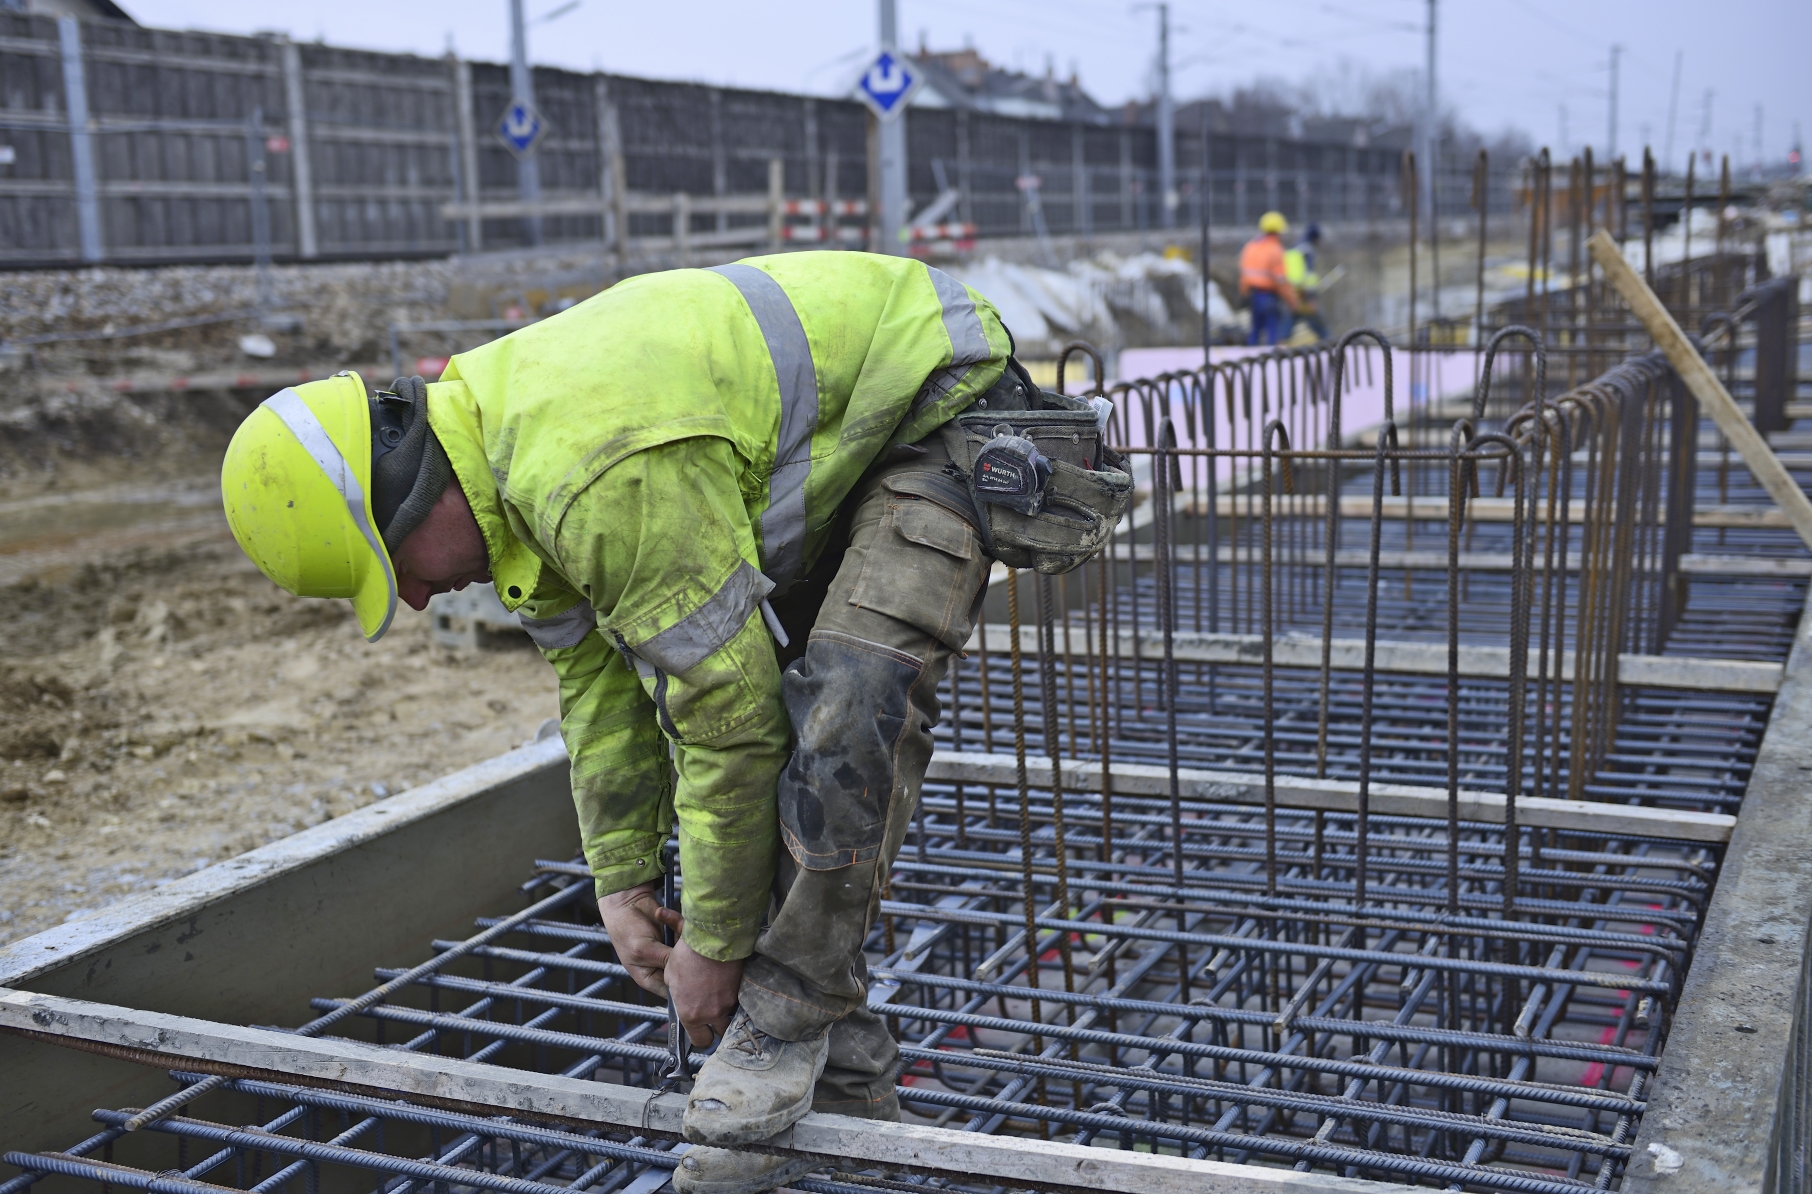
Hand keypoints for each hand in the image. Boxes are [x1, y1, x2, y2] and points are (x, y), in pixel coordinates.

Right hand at [598, 883, 682, 997]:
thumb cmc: (627, 929)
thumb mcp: (644, 949)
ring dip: (681, 934)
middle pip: (684, 970)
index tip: (694, 976)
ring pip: (688, 951)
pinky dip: (677, 922)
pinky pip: (686, 933)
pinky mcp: (675, 935)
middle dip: (686, 956)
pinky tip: (662, 915)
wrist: (627, 902)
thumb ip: (665, 960)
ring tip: (669, 922)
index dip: (683, 986)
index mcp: (650, 977)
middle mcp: (661, 966)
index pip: (672, 991)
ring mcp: (669, 951)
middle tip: (683, 944)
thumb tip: (688, 972)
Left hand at [666, 940, 742, 1046]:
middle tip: (714, 1017)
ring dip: (726, 1010)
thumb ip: (678, 996)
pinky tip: (728, 983)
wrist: (712, 938)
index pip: (700, 1041)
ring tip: (720, 995)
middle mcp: (712, 1013)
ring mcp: (729, 1002)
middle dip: (718, 1028)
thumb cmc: (688, 956)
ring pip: (731, 1016)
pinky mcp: (741, 989)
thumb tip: (681, 999)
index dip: (701, 1037)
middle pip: (721, 1033)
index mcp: (691, 1014)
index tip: (701, 1032)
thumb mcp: (671, 978)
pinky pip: (739, 1000)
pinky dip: (734, 995)